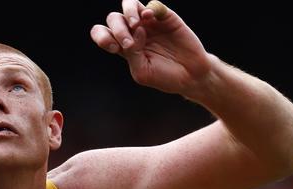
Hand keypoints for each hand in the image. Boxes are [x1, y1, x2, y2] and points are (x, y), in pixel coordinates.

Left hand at [91, 0, 212, 94]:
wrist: (191, 76)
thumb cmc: (165, 77)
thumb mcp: (142, 71)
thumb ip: (131, 53)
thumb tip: (135, 29)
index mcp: (124, 46)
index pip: (102, 33)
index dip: (102, 36)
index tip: (113, 48)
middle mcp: (134, 31)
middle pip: (114, 19)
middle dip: (118, 29)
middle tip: (129, 44)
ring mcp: (149, 23)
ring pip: (129, 5)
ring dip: (128, 13)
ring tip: (135, 24)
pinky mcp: (165, 17)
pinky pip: (153, 4)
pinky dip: (148, 8)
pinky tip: (149, 17)